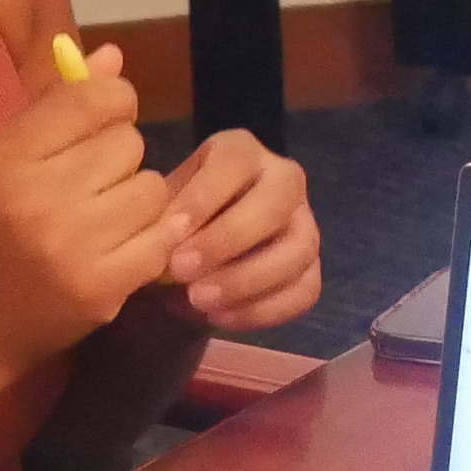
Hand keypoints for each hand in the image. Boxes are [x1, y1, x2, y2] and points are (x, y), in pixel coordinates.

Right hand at [0, 46, 179, 364]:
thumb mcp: (1, 158)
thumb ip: (57, 105)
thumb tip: (113, 56)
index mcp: (7, 155)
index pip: (95, 99)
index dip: (112, 103)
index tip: (101, 124)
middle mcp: (38, 196)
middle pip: (129, 143)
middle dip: (118, 160)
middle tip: (90, 186)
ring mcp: (72, 246)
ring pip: (153, 189)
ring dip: (138, 200)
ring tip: (105, 218)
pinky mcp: (101, 289)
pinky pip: (162, 240)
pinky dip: (151, 241)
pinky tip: (122, 247)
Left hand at [162, 127, 322, 331]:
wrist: (193, 246)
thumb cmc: (174, 217)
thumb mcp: (161, 204)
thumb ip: (162, 218)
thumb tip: (159, 243)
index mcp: (242, 152)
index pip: (234, 164)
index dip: (204, 197)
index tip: (170, 232)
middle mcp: (284, 179)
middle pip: (275, 203)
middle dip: (227, 240)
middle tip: (182, 270)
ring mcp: (304, 223)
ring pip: (298, 249)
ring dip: (247, 280)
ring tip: (200, 301)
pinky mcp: (311, 266)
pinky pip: (305, 291)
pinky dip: (263, 310)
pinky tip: (221, 318)